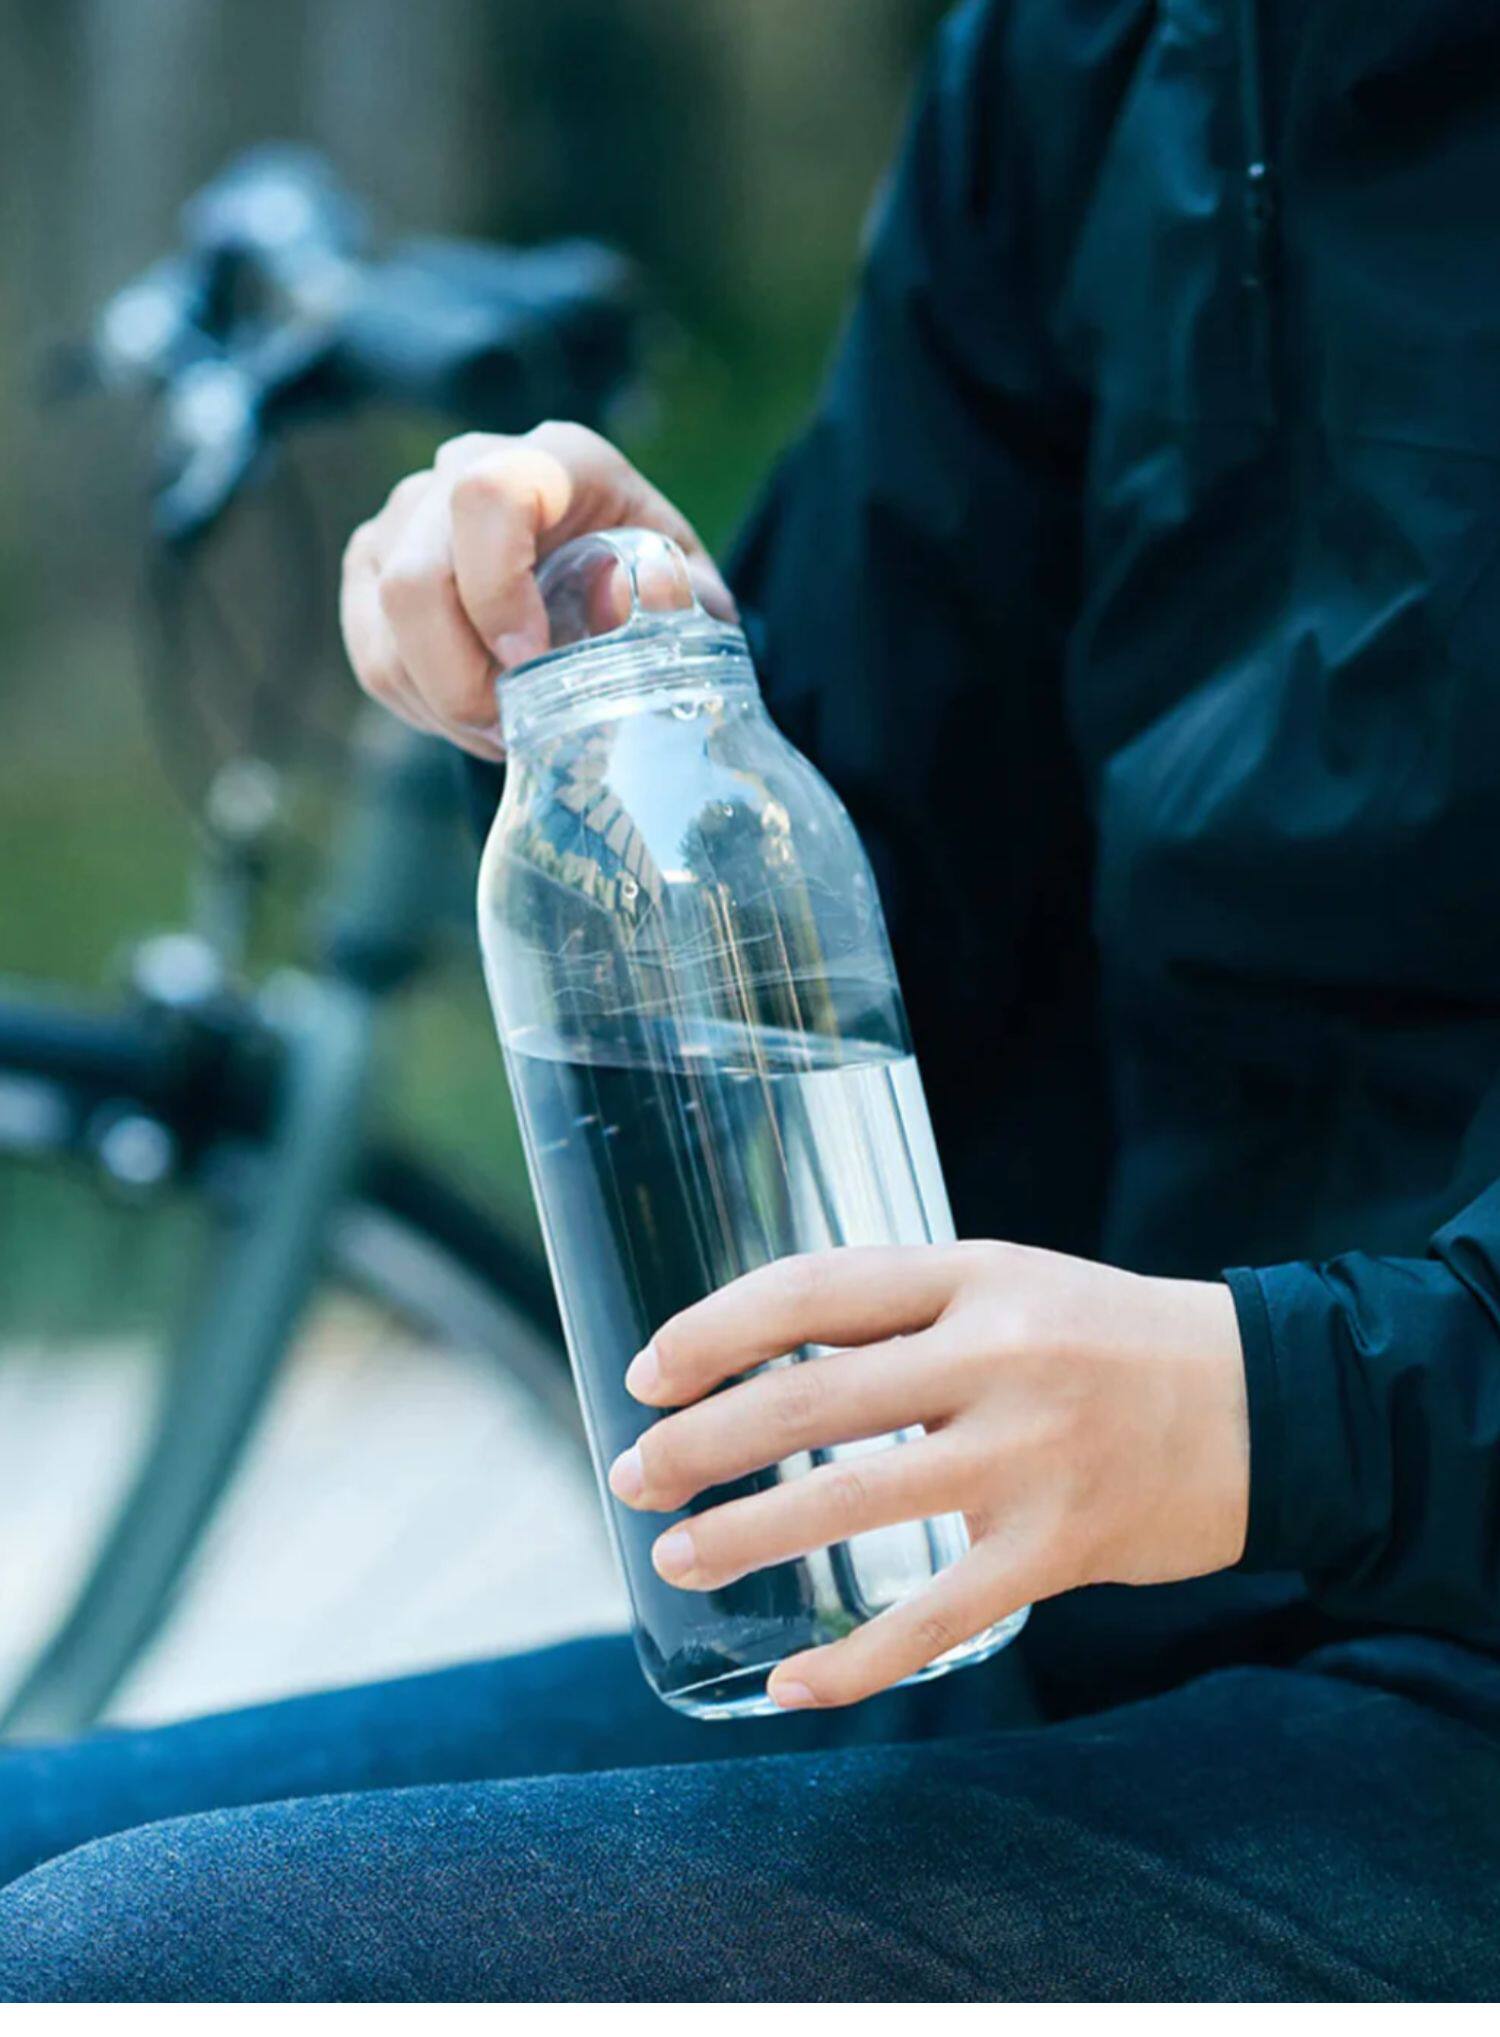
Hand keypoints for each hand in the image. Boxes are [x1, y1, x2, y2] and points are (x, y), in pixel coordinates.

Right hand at [339, 422, 732, 758]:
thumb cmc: (645, 581)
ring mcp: (407, 515)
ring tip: (503, 731)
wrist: (599, 572)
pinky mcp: (373, 564)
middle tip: (513, 730)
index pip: (487, 499)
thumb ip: (678, 594)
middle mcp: (466, 467)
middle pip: (416, 578)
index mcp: (553, 460)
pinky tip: (471, 716)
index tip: (530, 663)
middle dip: (460, 679)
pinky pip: (372, 652)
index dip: (496, 591)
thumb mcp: (687, 589)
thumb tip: (636, 593)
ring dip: (442, 701)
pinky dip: (420, 704)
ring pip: (386, 625)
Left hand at [607, 1241, 1248, 1709]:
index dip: (713, 1330)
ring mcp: (1028, 1456)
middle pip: (811, 1398)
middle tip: (631, 1475)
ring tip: (677, 1558)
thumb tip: (751, 1360)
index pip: (811, 1289)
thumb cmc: (1104, 1340)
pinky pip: (934, 1617)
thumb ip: (897, 1311)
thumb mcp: (1005, 1284)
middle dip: (701, 1441)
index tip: (645, 1373)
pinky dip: (854, 1660)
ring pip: (852, 1502)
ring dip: (747, 1536)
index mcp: (972, 1272)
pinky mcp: (1057, 1549)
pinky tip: (789, 1684)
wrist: (1263, 1404)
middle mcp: (995, 1355)